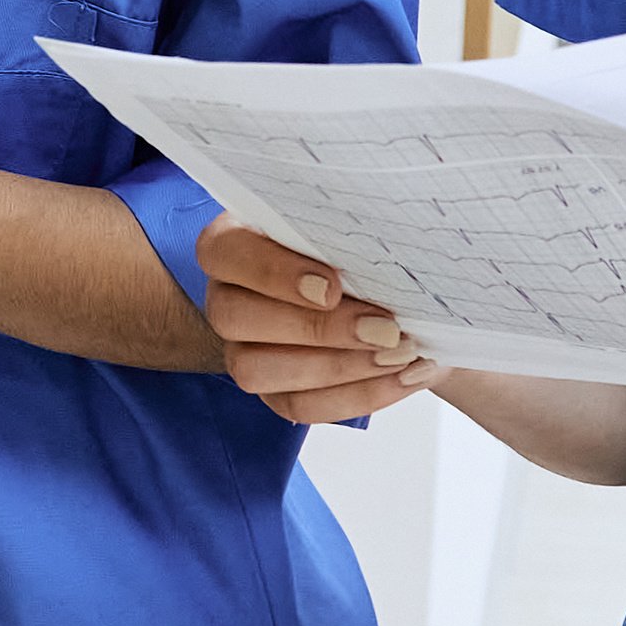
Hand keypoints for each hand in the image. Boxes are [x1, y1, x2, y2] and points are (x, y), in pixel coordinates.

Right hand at [206, 221, 431, 424]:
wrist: (396, 288)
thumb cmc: (366, 245)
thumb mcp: (359, 222)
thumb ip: (356, 228)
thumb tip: (385, 243)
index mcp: (235, 239)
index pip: (225, 252)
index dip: (272, 273)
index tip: (333, 287)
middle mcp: (227, 294)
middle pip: (235, 317)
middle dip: (317, 328)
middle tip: (385, 329)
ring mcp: (241, 346)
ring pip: (256, 370)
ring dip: (337, 367)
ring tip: (398, 354)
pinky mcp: (272, 388)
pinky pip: (297, 403)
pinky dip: (354, 395)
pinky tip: (401, 377)